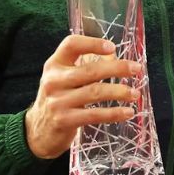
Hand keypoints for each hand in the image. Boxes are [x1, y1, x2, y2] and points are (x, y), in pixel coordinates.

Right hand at [25, 35, 141, 158]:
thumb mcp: (65, 78)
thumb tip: (116, 58)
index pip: (71, 45)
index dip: (92, 43)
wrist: (37, 131)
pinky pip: (94, 115)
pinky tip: (127, 112)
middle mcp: (53, 80)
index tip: (113, 48)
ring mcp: (57, 101)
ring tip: (135, 93)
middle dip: (117, 68)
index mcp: (54, 64)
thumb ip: (86, 66)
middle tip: (136, 69)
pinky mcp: (64, 120)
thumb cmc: (59, 98)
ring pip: (95, 92)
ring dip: (119, 92)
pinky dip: (113, 113)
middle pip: (90, 70)